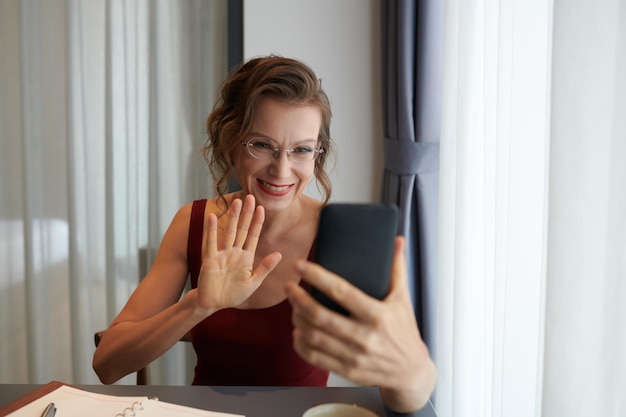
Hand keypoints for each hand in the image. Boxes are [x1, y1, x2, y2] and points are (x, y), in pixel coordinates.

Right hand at [196, 194, 281, 311]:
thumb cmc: (233, 295)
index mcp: (245, 257)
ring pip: (229, 232)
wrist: (213, 304)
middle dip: (246, 214)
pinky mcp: (210, 260)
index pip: (253, 236)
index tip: (262, 208)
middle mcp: (234, 252)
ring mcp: (222, 254)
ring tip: (236, 202)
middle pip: (242, 229)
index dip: (257, 222)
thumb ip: (265, 268)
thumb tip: (279, 254)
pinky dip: (211, 230)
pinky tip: (211, 217)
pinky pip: (210, 243)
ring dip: (232, 217)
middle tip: (250, 197)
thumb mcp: (253, 282)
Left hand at [285, 236, 436, 412]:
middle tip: (288, 287)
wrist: (411, 371)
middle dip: (299, 299)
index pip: (341, 292)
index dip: (317, 277)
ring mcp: (354, 356)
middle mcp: (364, 336)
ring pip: (314, 336)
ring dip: (297, 319)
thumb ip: (396, 269)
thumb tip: (398, 240)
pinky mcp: (347, 370)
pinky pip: (316, 357)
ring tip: (292, 306)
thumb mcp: (403, 298)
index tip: (299, 265)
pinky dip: (301, 344)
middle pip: (321, 316)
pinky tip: (297, 331)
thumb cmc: (404, 329)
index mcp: (377, 314)